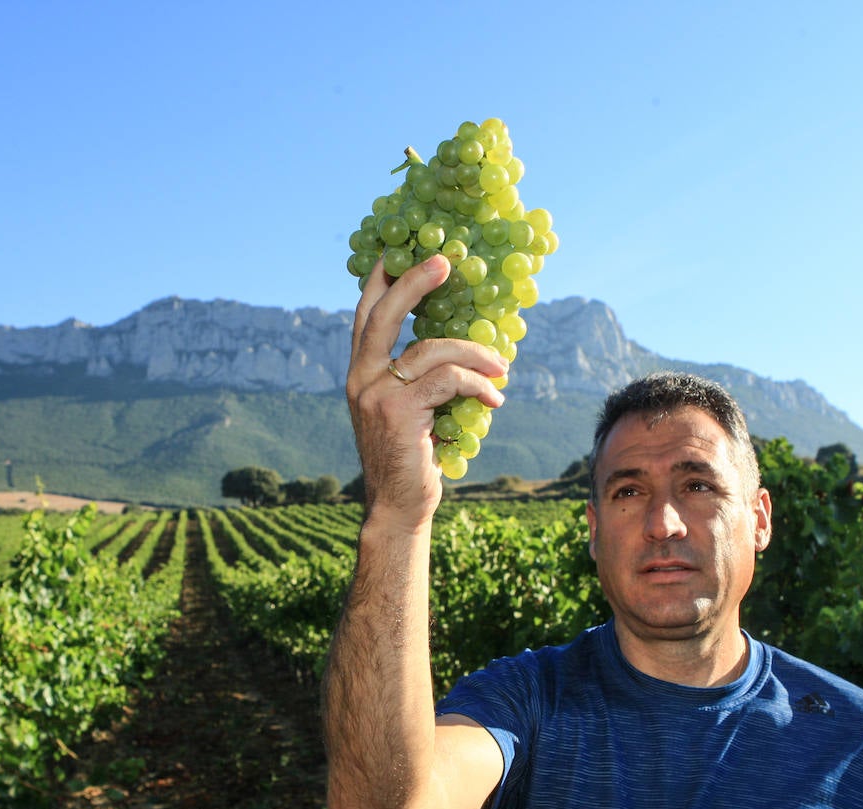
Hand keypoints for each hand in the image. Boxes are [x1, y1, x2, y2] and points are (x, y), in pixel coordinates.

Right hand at [346, 254, 507, 524]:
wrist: (400, 507)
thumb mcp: (413, 410)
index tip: (401, 248)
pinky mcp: (398, 412)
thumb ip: (422, 376)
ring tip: (502, 368)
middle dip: (415, 282)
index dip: (381, 279)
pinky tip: (496, 398)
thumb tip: (464, 342)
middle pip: (385, 314)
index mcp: (360, 372)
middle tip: (446, 260)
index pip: (366, 314)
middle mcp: (361, 378)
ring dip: (475, 353)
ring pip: (432, 350)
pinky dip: (478, 384)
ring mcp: (376, 394)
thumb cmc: (413, 458)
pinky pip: (448, 381)